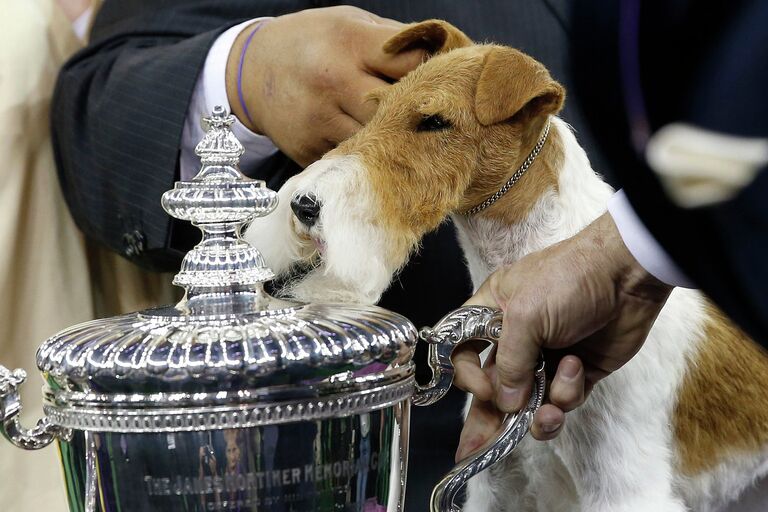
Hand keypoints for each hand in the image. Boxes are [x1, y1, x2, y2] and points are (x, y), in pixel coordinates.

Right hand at [226, 6, 424, 166]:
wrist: (251, 72)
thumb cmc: (312, 42)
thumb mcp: (349, 23)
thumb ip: (393, 41)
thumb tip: (444, 57)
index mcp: (350, 43)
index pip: (411, 63)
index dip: (433, 74)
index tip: (443, 83)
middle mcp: (335, 82)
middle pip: (398, 110)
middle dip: (420, 114)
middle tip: (436, 119)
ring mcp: (321, 121)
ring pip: (379, 142)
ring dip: (397, 142)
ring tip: (412, 138)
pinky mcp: (311, 150)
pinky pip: (353, 159)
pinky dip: (369, 156)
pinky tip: (379, 151)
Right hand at [453, 212, 672, 459]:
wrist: (627, 275)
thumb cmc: (567, 280)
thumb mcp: (526, 315)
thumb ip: (510, 363)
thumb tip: (507, 403)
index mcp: (491, 314)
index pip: (462, 352)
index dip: (468, 376)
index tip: (485, 389)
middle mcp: (515, 339)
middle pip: (493, 387)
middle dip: (487, 420)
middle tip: (473, 453)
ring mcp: (546, 358)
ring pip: (529, 403)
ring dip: (538, 414)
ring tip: (549, 413)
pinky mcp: (576, 372)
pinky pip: (561, 400)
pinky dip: (567, 394)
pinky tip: (576, 369)